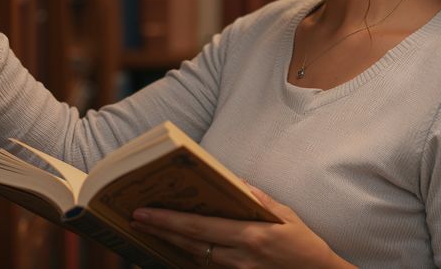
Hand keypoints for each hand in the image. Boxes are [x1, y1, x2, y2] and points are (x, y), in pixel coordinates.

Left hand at [130, 185, 353, 268]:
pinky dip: (189, 256)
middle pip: (190, 244)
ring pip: (194, 258)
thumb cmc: (304, 243)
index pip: (200, 228)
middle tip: (136, 218)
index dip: (169, 221)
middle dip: (161, 231)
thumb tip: (235, 181)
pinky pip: (207, 267)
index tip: (145, 212)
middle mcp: (240, 258)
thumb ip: (259, 200)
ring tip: (148, 229)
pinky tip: (174, 245)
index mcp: (250, 237)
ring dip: (170, 243)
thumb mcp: (287, 215)